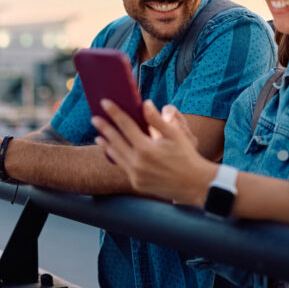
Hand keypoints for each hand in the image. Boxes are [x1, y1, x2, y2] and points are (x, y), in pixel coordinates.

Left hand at [91, 100, 215, 205]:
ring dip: (106, 144)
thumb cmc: (186, 156)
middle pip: (115, 140)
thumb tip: (145, 104)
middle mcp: (138, 163)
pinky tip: (113, 151)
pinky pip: (123, 167)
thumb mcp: (175, 135)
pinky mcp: (137, 183)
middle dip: (104, 127)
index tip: (105, 103)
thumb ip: (157, 119)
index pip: (125, 125)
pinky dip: (116, 157)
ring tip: (99, 136)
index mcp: (146, 148)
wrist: (194, 184)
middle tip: (94, 118)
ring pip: (115, 156)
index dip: (114, 112)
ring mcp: (136, 175)